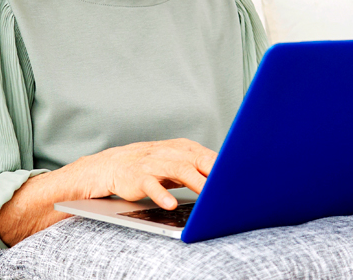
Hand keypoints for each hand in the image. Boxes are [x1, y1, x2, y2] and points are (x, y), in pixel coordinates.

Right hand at [84, 138, 216, 209]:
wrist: (113, 165)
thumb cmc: (152, 165)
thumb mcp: (177, 163)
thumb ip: (198, 168)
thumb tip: (226, 180)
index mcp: (184, 148)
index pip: (209, 156)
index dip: (224, 169)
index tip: (240, 180)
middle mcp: (171, 152)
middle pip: (198, 160)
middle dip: (214, 172)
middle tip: (228, 187)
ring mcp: (154, 164)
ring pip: (179, 170)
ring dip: (196, 182)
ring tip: (208, 196)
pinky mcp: (139, 177)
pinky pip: (152, 185)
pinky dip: (162, 194)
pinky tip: (170, 204)